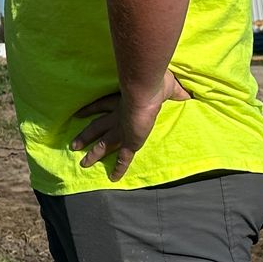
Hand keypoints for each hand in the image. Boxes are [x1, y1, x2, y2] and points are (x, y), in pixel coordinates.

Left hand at [70, 70, 191, 181]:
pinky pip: (123, 158)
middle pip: (96, 127)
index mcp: (122, 102)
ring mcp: (122, 130)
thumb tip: (189, 93)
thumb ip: (175, 92)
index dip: (90, 109)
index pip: (101, 105)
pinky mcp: (129, 141)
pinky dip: (119, 168)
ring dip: (93, 154)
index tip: (79, 113)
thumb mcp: (166, 86)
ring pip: (104, 145)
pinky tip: (113, 178)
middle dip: (85, 136)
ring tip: (82, 164)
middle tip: (73, 145)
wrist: (145, 89)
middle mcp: (118, 117)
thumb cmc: (153, 82)